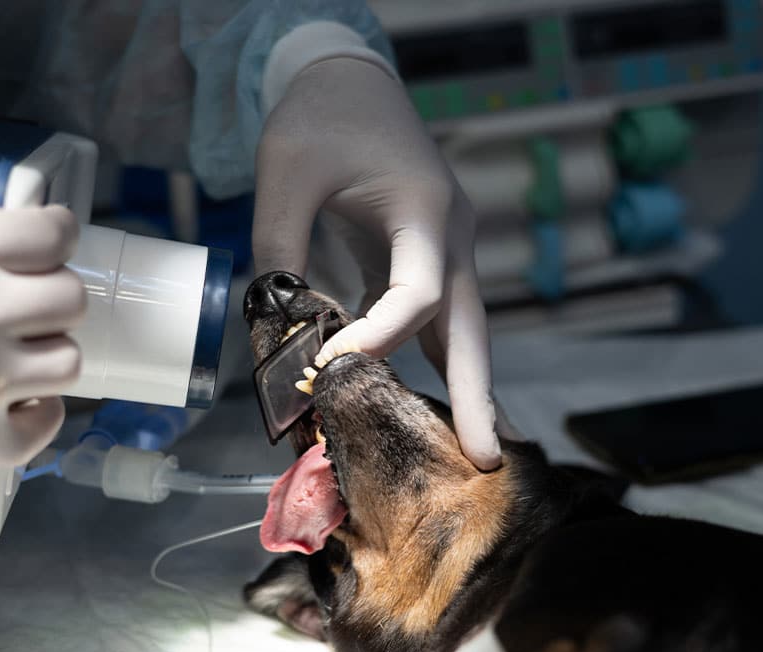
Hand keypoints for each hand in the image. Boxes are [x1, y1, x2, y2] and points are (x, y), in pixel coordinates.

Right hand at [0, 79, 86, 471]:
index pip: (52, 234)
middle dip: (51, 290)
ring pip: (65, 362)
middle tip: (19, 290)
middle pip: (69, 298)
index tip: (37, 235)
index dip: (51, 231)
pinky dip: (33, 416)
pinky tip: (11, 396)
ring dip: (45, 349)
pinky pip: (37, 433)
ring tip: (12, 340)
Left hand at [251, 59, 499, 469]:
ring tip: (476, 448)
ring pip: (462, 328)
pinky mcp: (425, 254)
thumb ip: (279, 246)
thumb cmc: (320, 117)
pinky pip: (435, 317)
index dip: (375, 338)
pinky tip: (430, 400)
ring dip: (468, 386)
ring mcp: (447, 246)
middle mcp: (452, 235)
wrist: (348, 80)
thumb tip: (276, 327)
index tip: (326, 366)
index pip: (415, 295)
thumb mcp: (287, 172)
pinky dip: (432, 359)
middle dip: (478, 393)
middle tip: (486, 458)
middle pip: (471, 327)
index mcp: (426, 212)